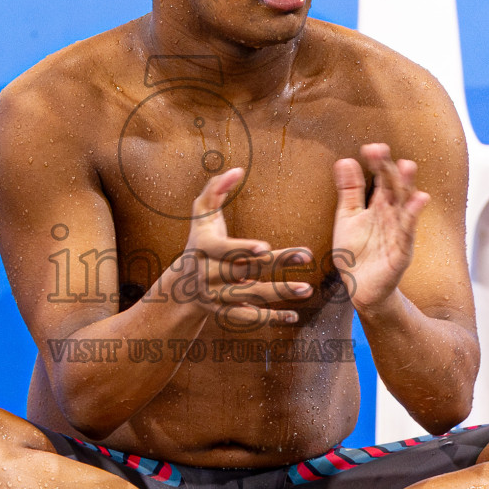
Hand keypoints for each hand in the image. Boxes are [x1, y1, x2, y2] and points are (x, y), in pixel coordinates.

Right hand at [175, 168, 313, 329]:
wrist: (182, 286)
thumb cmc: (200, 241)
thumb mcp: (201, 214)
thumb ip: (216, 188)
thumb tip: (237, 169)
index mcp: (203, 248)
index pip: (224, 249)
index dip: (243, 249)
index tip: (265, 247)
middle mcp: (207, 274)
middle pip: (244, 270)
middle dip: (277, 264)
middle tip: (306, 255)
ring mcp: (216, 296)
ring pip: (249, 296)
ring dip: (279, 293)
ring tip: (306, 288)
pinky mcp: (224, 314)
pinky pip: (248, 318)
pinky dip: (270, 319)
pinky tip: (293, 316)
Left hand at [331, 144, 430, 311]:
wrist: (359, 287)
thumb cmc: (356, 252)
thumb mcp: (348, 217)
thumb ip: (350, 191)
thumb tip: (345, 160)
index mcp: (379, 205)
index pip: (381, 179)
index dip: (377, 164)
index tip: (370, 148)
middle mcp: (392, 215)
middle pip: (394, 187)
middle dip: (390, 169)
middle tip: (382, 150)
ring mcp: (399, 232)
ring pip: (405, 206)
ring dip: (407, 186)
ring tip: (408, 165)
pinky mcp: (402, 251)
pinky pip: (408, 232)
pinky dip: (413, 216)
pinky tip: (419, 199)